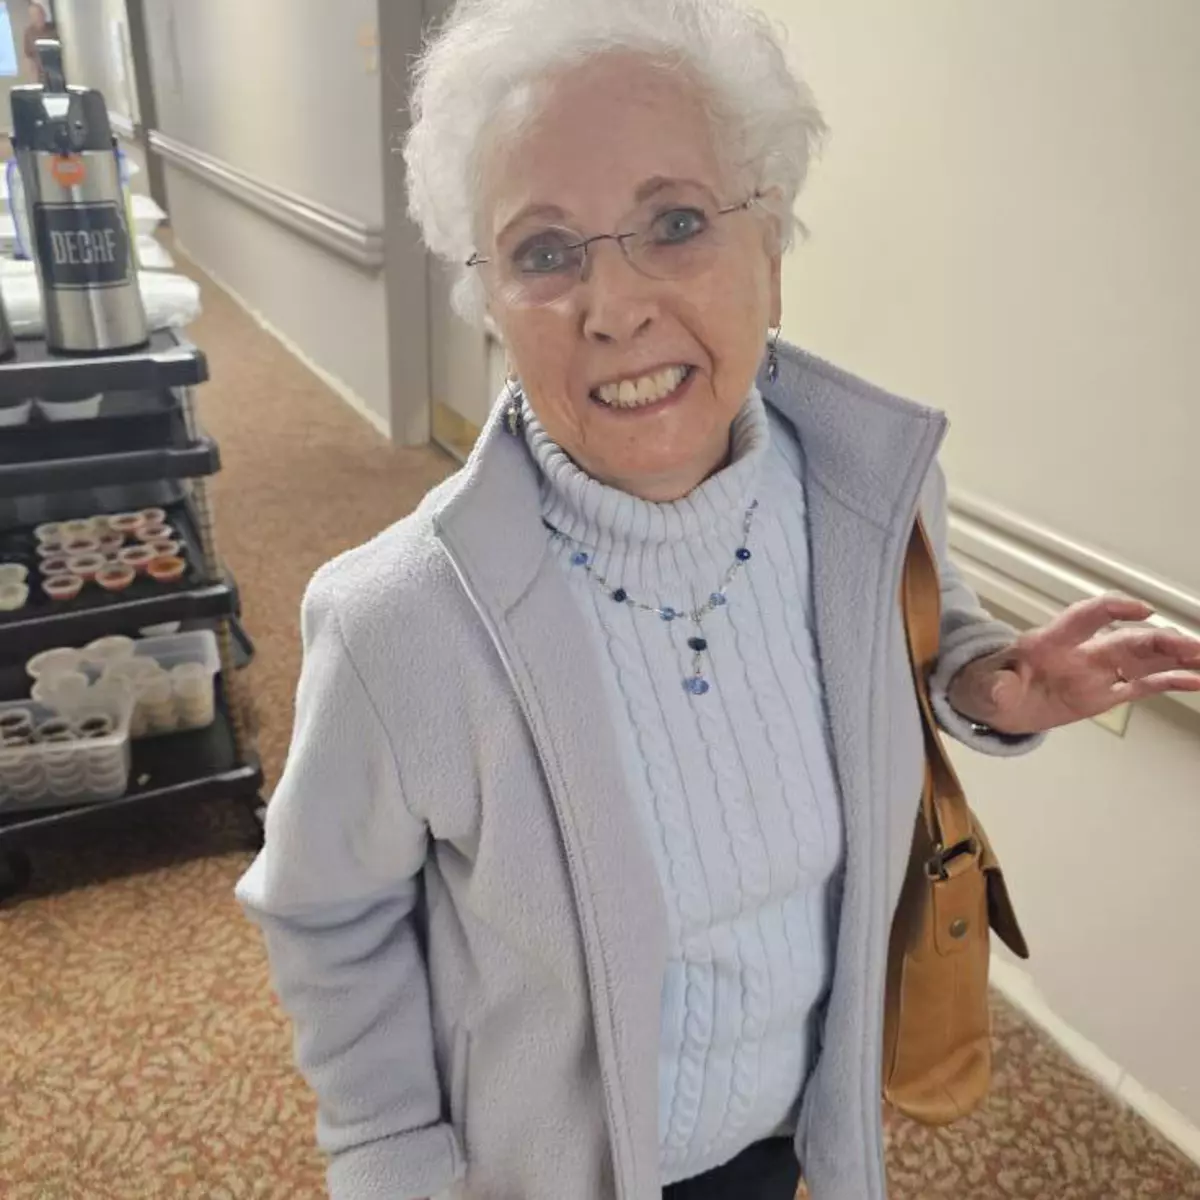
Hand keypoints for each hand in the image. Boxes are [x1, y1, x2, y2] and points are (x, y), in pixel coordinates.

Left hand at [947, 596, 1199, 735]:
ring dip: (1174, 656)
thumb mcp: (981, 688)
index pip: (1084, 617)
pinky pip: (1141, 686)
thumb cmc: (985, 685)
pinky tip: (1196, 680)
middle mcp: (1080, 652)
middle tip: (1192, 644)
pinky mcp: (1103, 694)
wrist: (991, 703)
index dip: (1112, 610)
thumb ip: (993, 687)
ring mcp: (1095, 672)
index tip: (1142, 611)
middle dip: (1158, 640)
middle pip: (1124, 640)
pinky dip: (1169, 682)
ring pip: (1142, 660)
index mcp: (1049, 642)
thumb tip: (1000, 689)